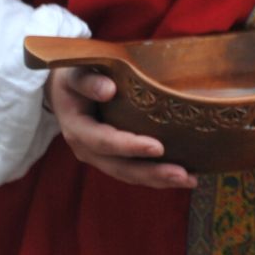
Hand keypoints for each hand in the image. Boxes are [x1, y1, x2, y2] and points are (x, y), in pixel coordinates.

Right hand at [49, 66, 196, 188]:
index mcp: (77, 128)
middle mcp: (87, 149)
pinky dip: (158, 175)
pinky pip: (135, 171)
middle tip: (182, 175)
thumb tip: (108, 89)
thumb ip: (87, 81)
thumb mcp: (75, 74)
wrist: (65, 91)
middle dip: (152, 173)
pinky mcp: (113, 158)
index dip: (130, 146)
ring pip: (129, 174)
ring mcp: (100, 157)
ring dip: (159, 179)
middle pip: (120, 167)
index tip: (158, 147)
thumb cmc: (75, 76)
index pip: (104, 141)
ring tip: (190, 180)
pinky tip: (184, 176)